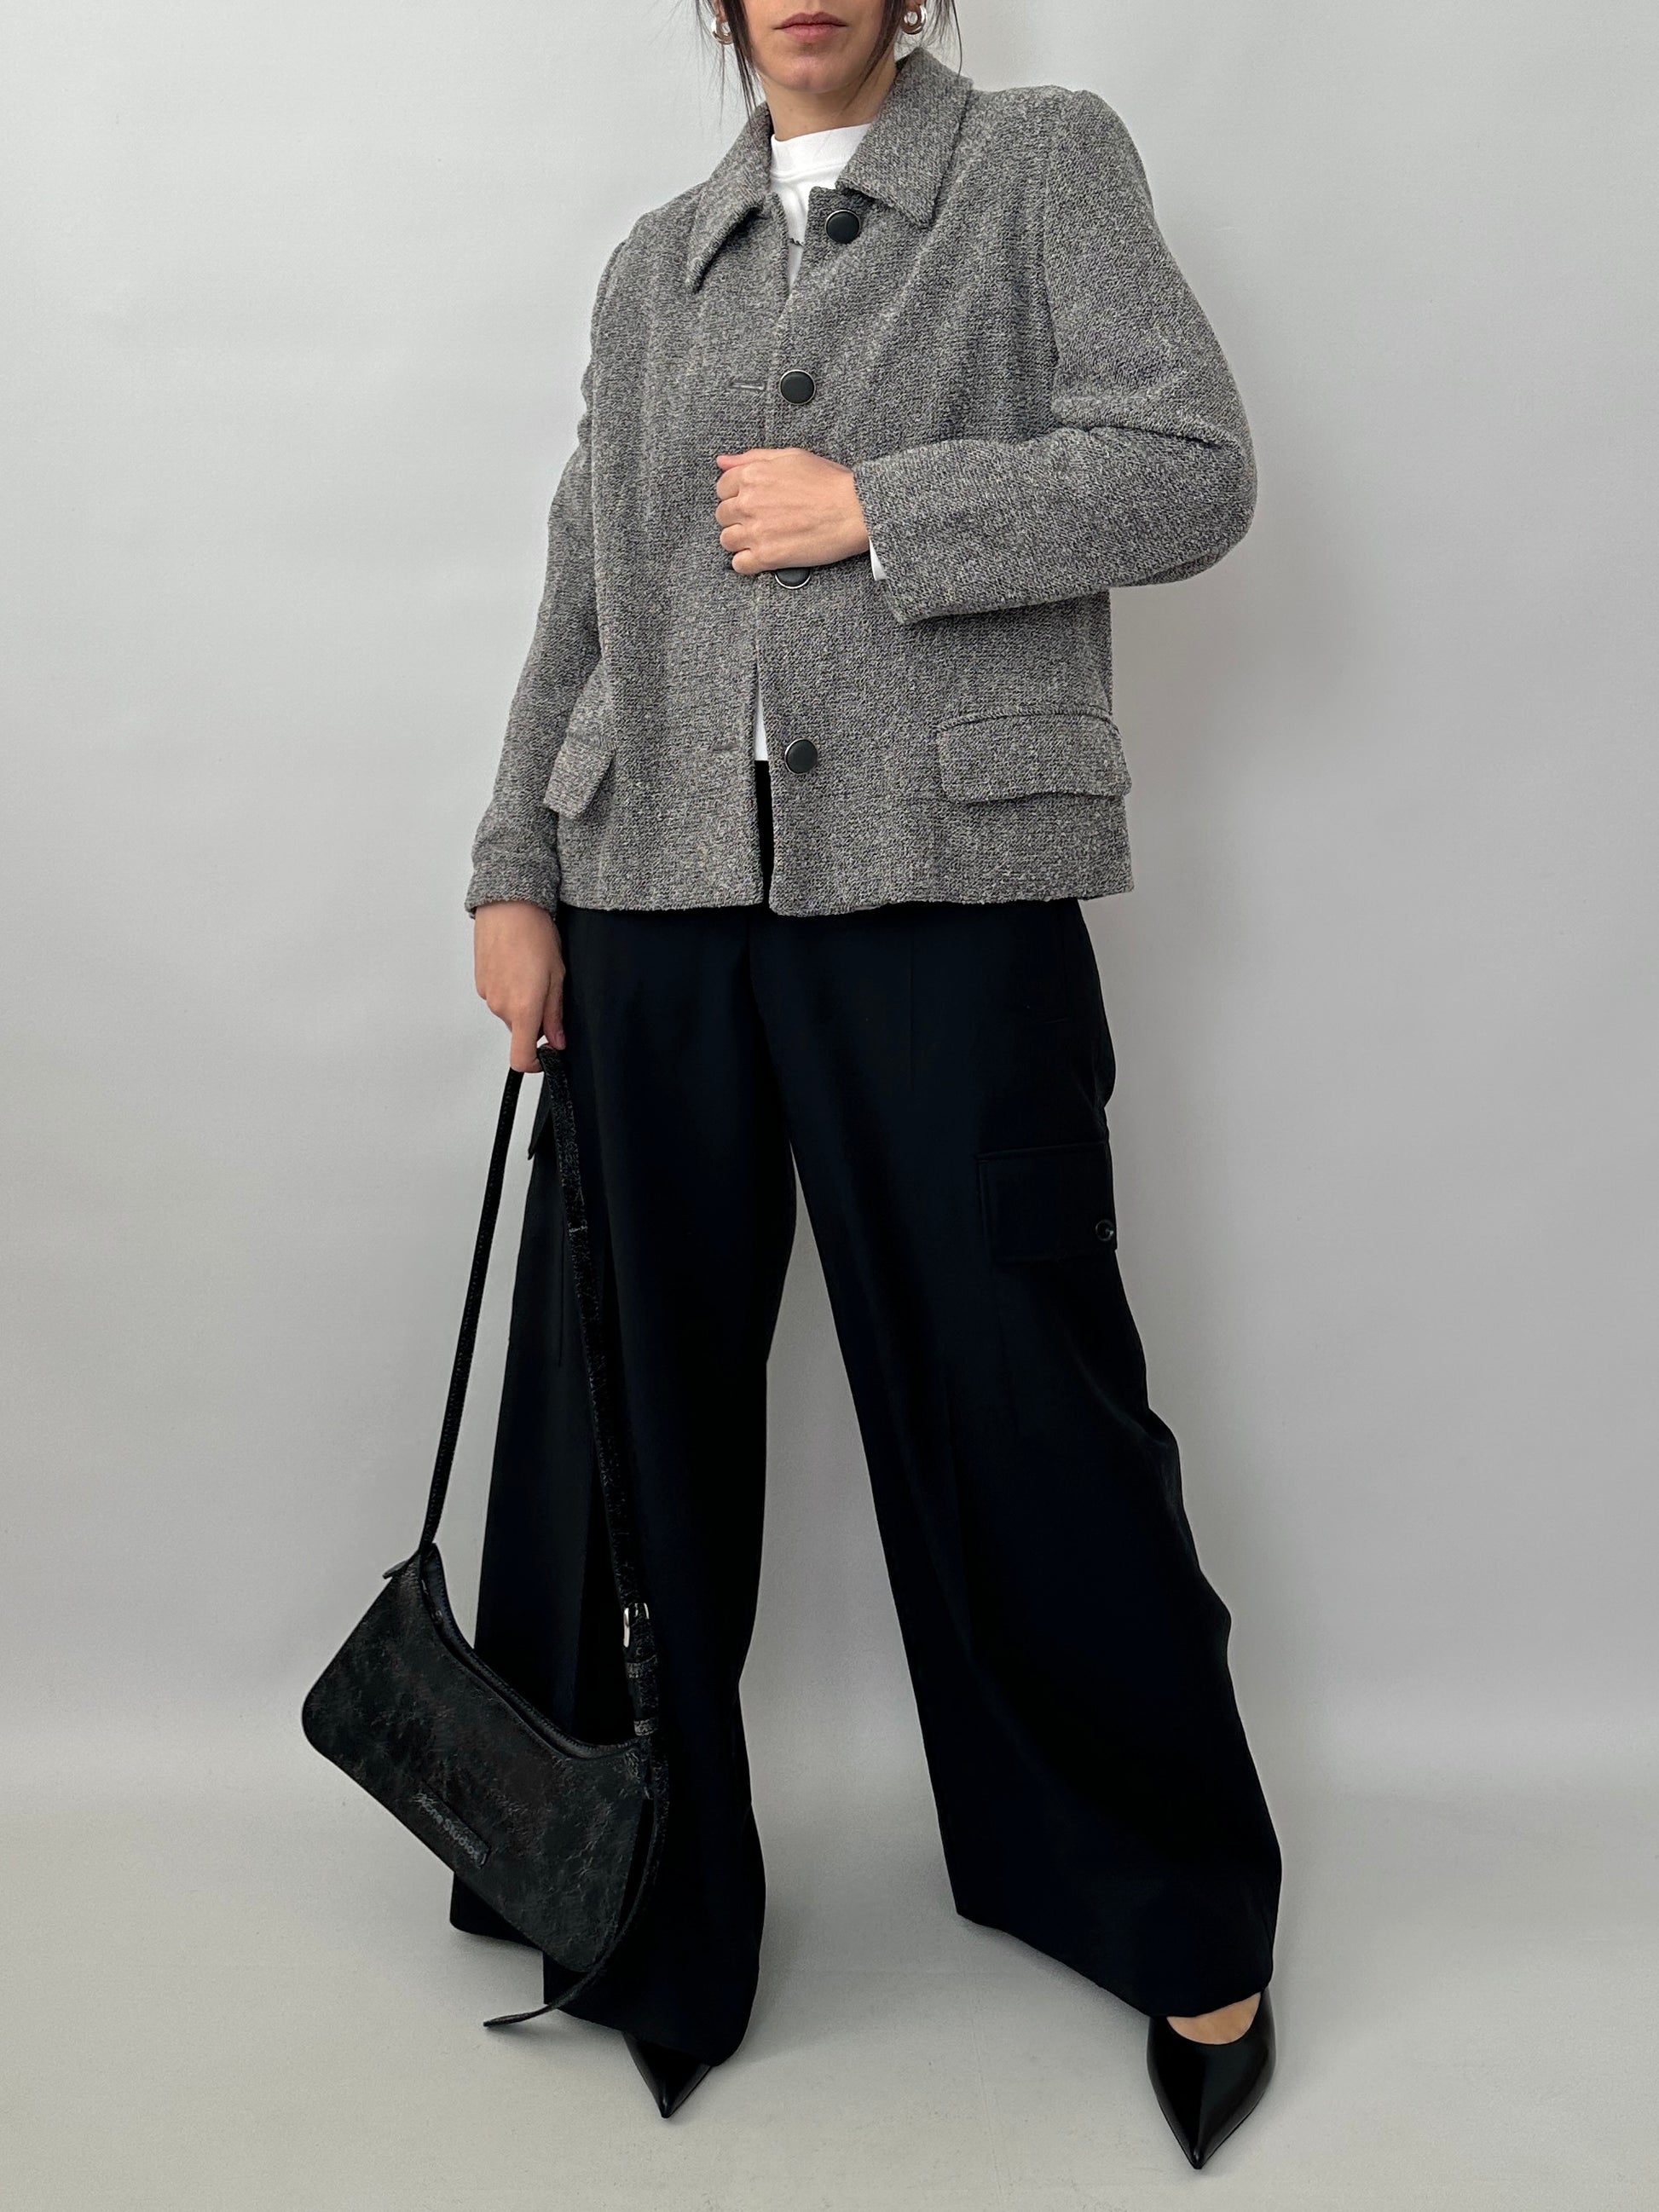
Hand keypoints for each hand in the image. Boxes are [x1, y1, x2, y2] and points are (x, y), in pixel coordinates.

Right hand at [473, 901, 565, 1070]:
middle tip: (548, 990)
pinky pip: (498, 996)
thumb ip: (555, 1014)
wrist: (508, 906)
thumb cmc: (534, 934)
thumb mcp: (557, 977)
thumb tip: (557, 1040)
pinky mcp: (480, 982)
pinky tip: (518, 964)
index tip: (548, 1055)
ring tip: (533, 971)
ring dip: (522, 1001)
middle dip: (535, 1019)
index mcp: (522, 1009)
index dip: (536, 1063)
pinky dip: (510, 988)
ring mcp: (487, 994)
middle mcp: (500, 1006)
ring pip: (509, 1012)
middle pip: (519, 1031)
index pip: (521, 1058)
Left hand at [714, 447, 870, 574]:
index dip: (735, 495)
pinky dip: (747, 562)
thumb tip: (722, 461)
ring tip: (761, 538)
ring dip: (740, 540)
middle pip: (723, 515)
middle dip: (737, 518)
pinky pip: (739, 564)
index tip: (750, 502)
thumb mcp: (791, 456)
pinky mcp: (767, 556)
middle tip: (759, 520)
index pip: (722, 488)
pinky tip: (762, 556)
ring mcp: (756, 531)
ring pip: (727, 540)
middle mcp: (748, 502)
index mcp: (752, 475)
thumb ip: (753, 458)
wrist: (854, 510)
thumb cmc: (829, 482)